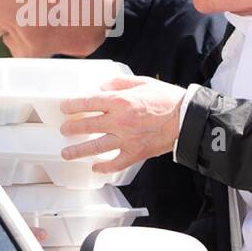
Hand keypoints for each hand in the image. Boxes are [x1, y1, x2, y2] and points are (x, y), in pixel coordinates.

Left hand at [58, 76, 186, 171]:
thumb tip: (102, 86)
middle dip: (71, 128)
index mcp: (120, 101)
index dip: (73, 105)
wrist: (186, 119)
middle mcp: (119, 120)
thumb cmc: (167, 99)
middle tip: (64, 129)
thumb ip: (120, 83)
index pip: (88, 102)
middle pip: (87, 125)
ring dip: (79, 151)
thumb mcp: (143, 82)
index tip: (65, 108)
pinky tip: (95, 168)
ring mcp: (126, 139)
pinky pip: (115, 163)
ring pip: (96, 146)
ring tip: (67, 153)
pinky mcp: (135, 153)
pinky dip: (104, 167)